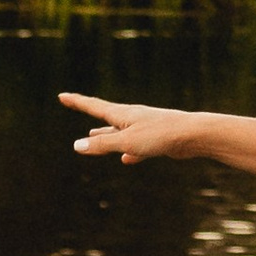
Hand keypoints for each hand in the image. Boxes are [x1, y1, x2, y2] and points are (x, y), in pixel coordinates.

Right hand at [60, 94, 200, 162]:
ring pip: (119, 132)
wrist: (193, 134)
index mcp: (122, 114)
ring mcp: (144, 128)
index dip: (76, 102)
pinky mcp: (155, 140)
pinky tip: (127, 160)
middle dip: (89, 115)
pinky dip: (128, 152)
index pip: (93, 106)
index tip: (62, 95)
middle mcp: (132, 118)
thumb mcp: (126, 142)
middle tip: (76, 106)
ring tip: (92, 136)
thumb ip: (102, 146)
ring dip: (104, 135)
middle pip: (105, 117)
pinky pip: (136, 146)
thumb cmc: (160, 135)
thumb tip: (76, 146)